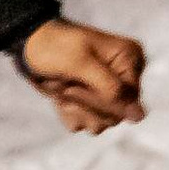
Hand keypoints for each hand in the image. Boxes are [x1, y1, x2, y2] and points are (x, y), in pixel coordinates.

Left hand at [16, 18, 145, 135]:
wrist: (28, 46)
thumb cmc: (54, 46)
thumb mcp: (81, 63)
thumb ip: (111, 89)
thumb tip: (140, 116)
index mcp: (129, 60)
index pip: (129, 99)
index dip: (100, 99)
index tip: (74, 85)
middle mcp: (124, 78)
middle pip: (116, 114)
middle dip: (85, 104)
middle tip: (66, 86)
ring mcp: (109, 91)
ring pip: (102, 123)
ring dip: (76, 109)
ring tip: (63, 89)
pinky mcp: (92, 102)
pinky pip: (86, 123)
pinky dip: (69, 113)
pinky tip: (61, 97)